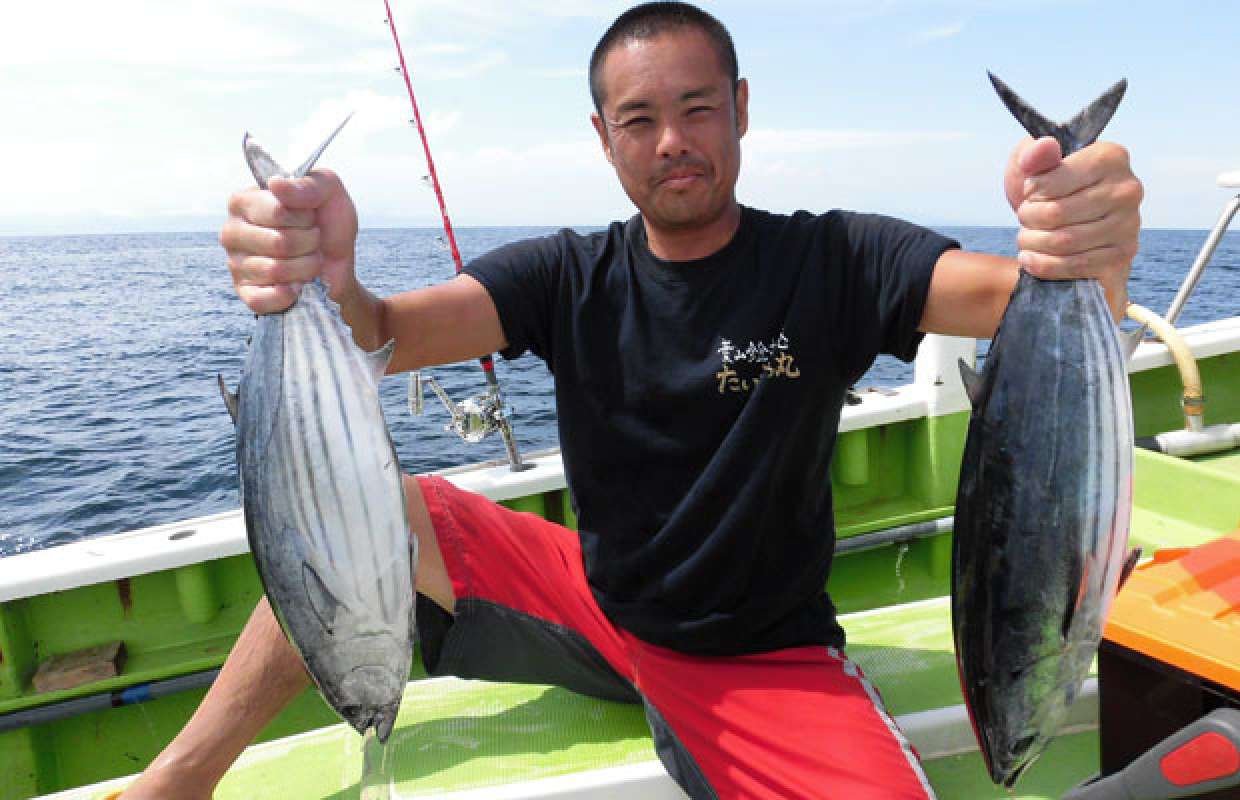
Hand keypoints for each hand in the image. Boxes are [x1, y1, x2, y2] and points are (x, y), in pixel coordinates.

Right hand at [219, 169, 358, 314]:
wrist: (338, 261)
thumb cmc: (328, 222)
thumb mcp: (329, 192)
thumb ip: (308, 184)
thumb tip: (276, 184)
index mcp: (244, 201)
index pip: (278, 212)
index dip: (304, 218)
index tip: (310, 216)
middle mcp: (232, 231)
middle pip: (279, 243)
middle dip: (308, 244)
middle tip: (312, 240)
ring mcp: (235, 263)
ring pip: (276, 271)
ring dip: (305, 268)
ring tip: (307, 259)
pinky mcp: (244, 293)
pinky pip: (262, 299)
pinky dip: (289, 294)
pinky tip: (296, 285)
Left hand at [1003, 136, 1142, 317]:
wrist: (1070, 222)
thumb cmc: (1051, 187)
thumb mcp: (1036, 163)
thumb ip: (1035, 153)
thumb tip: (1043, 147)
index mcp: (1111, 158)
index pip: (1056, 180)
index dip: (1032, 191)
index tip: (1029, 192)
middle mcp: (1128, 190)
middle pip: (1057, 213)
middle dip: (1028, 218)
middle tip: (1025, 217)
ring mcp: (1129, 225)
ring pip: (1064, 241)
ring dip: (1033, 242)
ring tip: (1026, 236)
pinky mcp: (1122, 255)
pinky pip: (1075, 266)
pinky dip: (1045, 265)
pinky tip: (1030, 258)